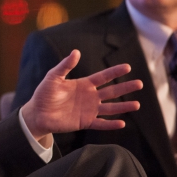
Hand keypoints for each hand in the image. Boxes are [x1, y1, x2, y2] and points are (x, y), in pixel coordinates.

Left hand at [21, 49, 141, 141]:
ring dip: (123, 107)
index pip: (102, 77)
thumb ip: (65, 66)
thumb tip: (76, 51)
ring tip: (137, 104)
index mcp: (83, 84)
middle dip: (125, 87)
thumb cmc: (44, 94)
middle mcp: (89, 97)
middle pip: (111, 91)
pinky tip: (122, 123)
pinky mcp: (85, 122)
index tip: (127, 67)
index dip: (114, 72)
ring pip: (110, 108)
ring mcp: (88, 110)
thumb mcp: (53, 77)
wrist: (37, 113)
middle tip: (139, 83)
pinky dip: (111, 125)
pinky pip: (101, 124)